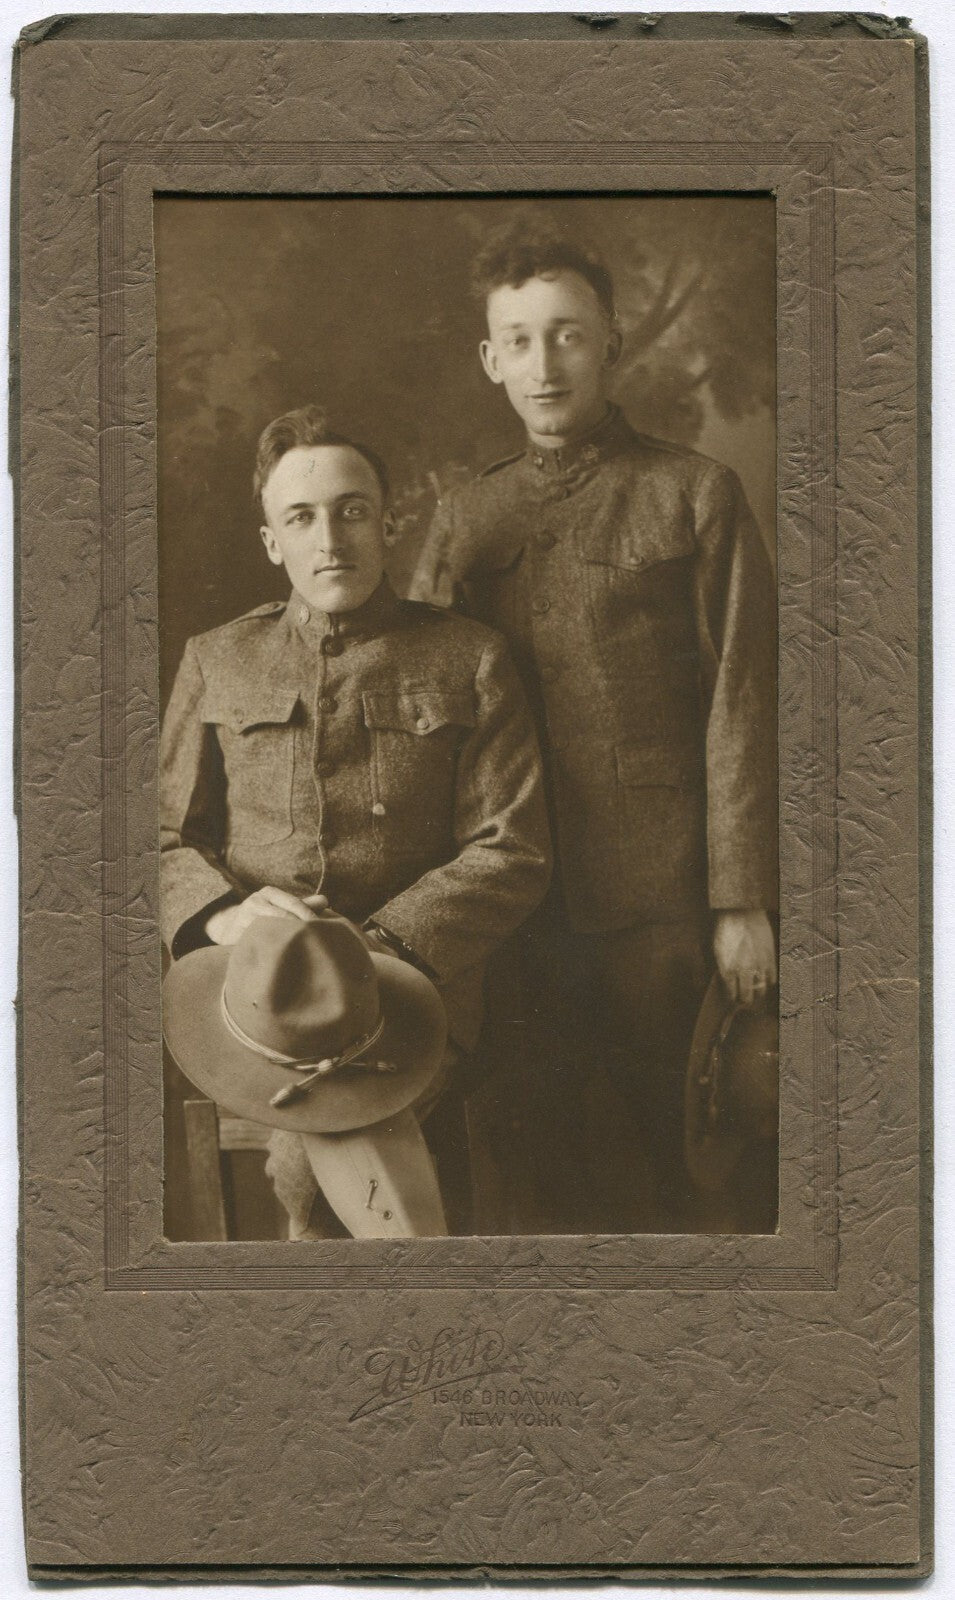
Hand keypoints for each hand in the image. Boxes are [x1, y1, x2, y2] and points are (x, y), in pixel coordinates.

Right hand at [206, 889, 327, 945]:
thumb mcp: (281, 906)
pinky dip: (272, 950)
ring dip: (288, 941)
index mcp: (269, 893)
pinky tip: (284, 958)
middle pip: (284, 916)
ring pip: (271, 930)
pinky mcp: (237, 936)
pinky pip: (257, 943)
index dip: (309, 917)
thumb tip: (325, 900)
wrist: (228, 927)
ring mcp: (244, 919)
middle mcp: (255, 902)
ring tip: (304, 951)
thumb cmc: (263, 916)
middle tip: (319, 943)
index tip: (325, 930)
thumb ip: (302, 905)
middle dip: (302, 930)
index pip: (294, 903)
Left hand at [713, 910, 775, 1008]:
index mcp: (726, 970)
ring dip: (757, 992)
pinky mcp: (770, 958)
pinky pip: (772, 979)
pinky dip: (768, 981)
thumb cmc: (725, 928)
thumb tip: (723, 981)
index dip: (731, 998)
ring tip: (754, 989)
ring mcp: (758, 966)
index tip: (732, 997)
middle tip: (743, 997)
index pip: (730, 995)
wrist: (741, 911)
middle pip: (746, 998)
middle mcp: (743, 971)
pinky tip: (764, 977)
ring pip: (761, 991)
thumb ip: (719, 967)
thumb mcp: (714, 950)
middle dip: (744, 1000)